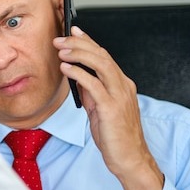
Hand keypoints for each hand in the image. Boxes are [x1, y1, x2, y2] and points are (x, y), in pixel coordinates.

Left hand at [54, 26, 163, 189]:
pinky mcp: (111, 108)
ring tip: (60, 49)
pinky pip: (94, 85)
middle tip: (60, 39)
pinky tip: (66, 68)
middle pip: (101, 56)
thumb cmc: (114, 135)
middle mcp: (123, 86)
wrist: (128, 158)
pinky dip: (79, 74)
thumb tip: (75, 75)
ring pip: (100, 65)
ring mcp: (119, 96)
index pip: (104, 56)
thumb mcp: (98, 109)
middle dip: (79, 44)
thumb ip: (90, 91)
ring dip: (78, 54)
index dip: (89, 41)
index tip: (74, 31)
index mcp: (121, 85)